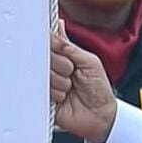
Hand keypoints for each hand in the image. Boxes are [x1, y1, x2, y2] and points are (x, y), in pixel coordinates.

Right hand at [50, 27, 118, 142]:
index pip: (49, 42)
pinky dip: (55, 94)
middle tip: (72, 73)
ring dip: (61, 82)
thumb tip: (58, 26)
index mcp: (63, 56)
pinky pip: (41, 91)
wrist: (100, 116)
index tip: (57, 47)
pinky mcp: (41, 98)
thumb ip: (69, 46)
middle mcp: (52, 67)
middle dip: (62, 65)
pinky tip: (63, 98)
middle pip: (44, 57)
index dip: (51, 44)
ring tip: (70, 89)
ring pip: (44, 74)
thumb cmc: (98, 88)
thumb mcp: (89, 61)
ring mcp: (46, 82)